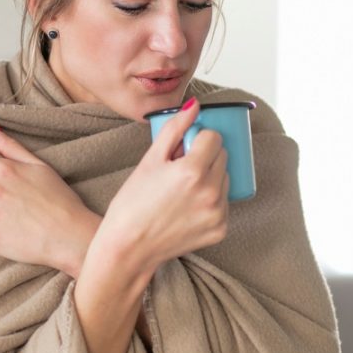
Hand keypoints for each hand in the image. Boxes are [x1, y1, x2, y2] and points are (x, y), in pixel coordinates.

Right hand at [95, 98, 228, 274]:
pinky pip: (223, 202)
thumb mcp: (150, 160)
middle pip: (222, 156)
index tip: (182, 148)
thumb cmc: (133, 202)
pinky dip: (210, 200)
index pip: (213, 137)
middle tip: (179, 168)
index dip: (197, 138)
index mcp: (193, 171)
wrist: (128, 248)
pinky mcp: (220, 230)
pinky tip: (187, 207)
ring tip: (182, 189)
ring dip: (210, 176)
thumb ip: (175, 129)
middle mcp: (211, 193)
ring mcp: (218, 214)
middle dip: (205, 156)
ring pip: (224, 178)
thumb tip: (194, 105)